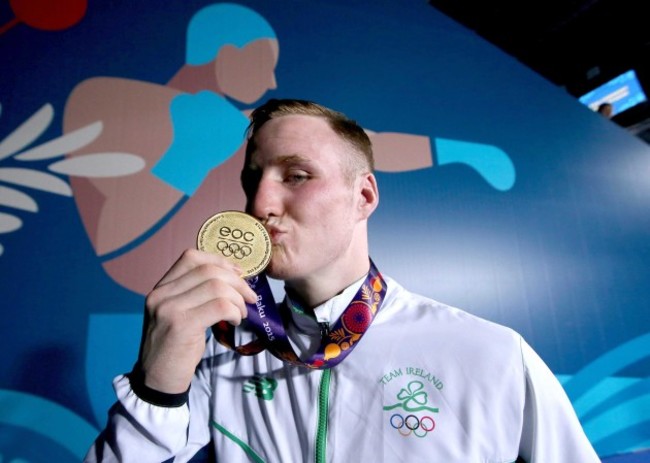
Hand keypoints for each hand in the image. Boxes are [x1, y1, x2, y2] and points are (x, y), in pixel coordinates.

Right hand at [138, 249, 256, 392]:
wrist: (157, 380)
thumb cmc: (174, 348)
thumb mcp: (178, 315)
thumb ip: (195, 295)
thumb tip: (233, 278)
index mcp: (161, 288)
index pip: (191, 257)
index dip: (219, 261)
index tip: (238, 274)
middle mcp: (161, 294)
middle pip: (208, 270)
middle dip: (237, 281)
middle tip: (250, 297)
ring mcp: (169, 309)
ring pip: (216, 286)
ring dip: (237, 299)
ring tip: (241, 313)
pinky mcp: (181, 325)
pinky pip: (219, 306)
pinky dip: (234, 311)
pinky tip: (235, 322)